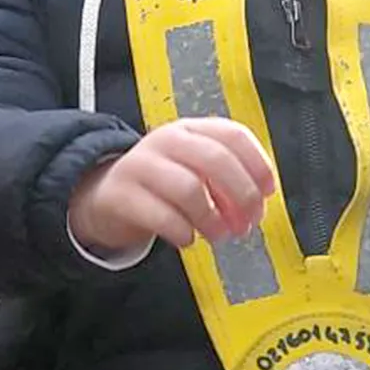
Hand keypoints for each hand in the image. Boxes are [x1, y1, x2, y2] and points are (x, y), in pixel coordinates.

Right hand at [68, 118, 276, 251]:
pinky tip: (188, 239)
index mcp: (189, 130)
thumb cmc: (160, 184)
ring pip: (190, 189)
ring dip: (213, 219)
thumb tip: (257, 202)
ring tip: (219, 235)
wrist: (102, 194)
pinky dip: (184, 233)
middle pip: (215, 159)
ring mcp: (140, 165)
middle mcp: (165, 141)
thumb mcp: (192, 168)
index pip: (233, 134)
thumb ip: (226, 179)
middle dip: (241, 195)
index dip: (258, 165)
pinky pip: (163, 216)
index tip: (267, 193)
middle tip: (248, 222)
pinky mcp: (121, 194)